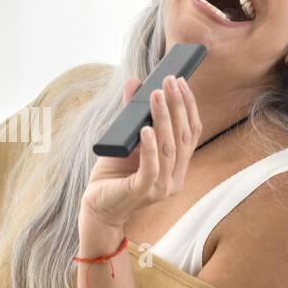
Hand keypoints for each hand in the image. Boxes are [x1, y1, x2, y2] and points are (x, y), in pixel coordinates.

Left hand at [80, 75, 201, 231]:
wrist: (97, 206)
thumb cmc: (114, 174)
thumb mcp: (126, 140)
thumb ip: (133, 114)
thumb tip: (135, 82)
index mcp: (177, 167)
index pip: (190, 133)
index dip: (188, 106)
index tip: (180, 82)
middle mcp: (175, 179)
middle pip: (182, 138)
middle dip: (177, 106)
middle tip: (169, 81)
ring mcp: (161, 188)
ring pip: (168, 149)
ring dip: (164, 119)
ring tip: (156, 95)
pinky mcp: (142, 193)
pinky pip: (151, 168)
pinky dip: (149, 147)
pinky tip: (145, 128)